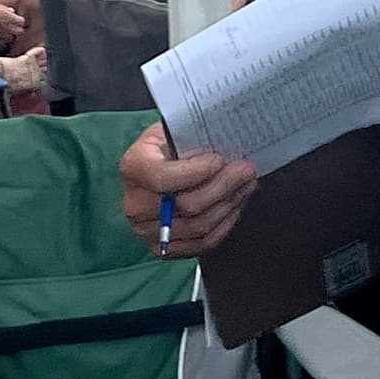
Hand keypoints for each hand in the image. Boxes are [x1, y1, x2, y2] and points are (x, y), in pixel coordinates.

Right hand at [119, 120, 259, 257]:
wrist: (157, 166)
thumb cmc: (169, 145)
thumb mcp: (173, 129)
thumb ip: (193, 135)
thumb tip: (225, 139)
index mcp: (133, 168)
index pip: (161, 177)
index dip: (194, 172)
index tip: (220, 160)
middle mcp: (135, 203)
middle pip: (185, 205)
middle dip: (223, 186)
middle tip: (246, 170)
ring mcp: (147, 230)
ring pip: (198, 226)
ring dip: (229, 205)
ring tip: (246, 185)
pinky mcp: (164, 248)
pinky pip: (202, 243)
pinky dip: (225, 224)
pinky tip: (235, 205)